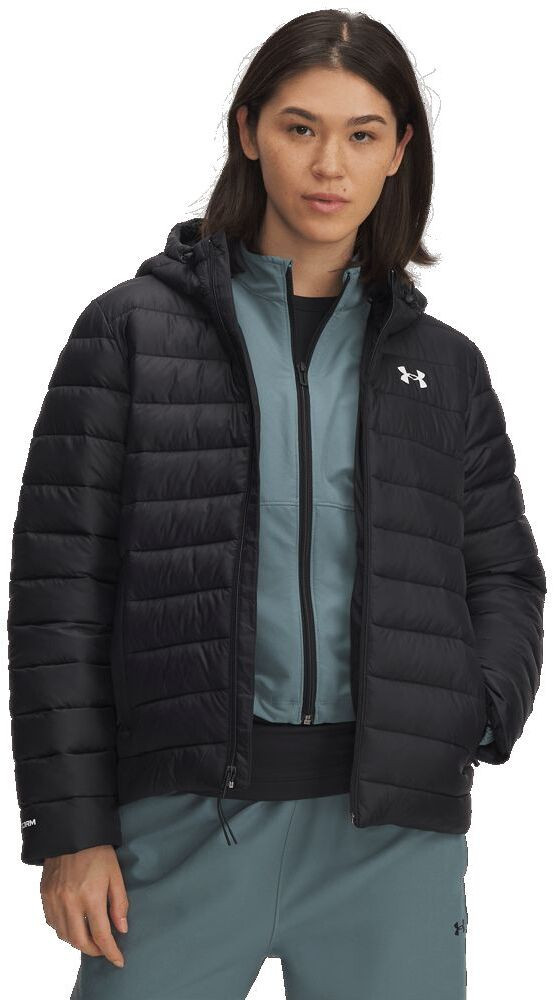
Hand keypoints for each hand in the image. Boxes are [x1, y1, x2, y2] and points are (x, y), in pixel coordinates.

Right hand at [40, 845, 128, 967]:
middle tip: (104, 950)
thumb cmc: (98, 852)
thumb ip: (119, 904)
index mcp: (91, 896)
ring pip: (64, 935)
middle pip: (80, 941)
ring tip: (90, 938)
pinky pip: (52, 923)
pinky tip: (73, 925)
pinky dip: (63, 930)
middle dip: (94, 950)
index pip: (101, 935)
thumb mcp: (116, 875)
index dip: (111, 952)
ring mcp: (54, 899)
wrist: (72, 832)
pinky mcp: (45, 895)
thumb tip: (121, 929)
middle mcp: (70, 901)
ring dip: (78, 942)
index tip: (118, 960)